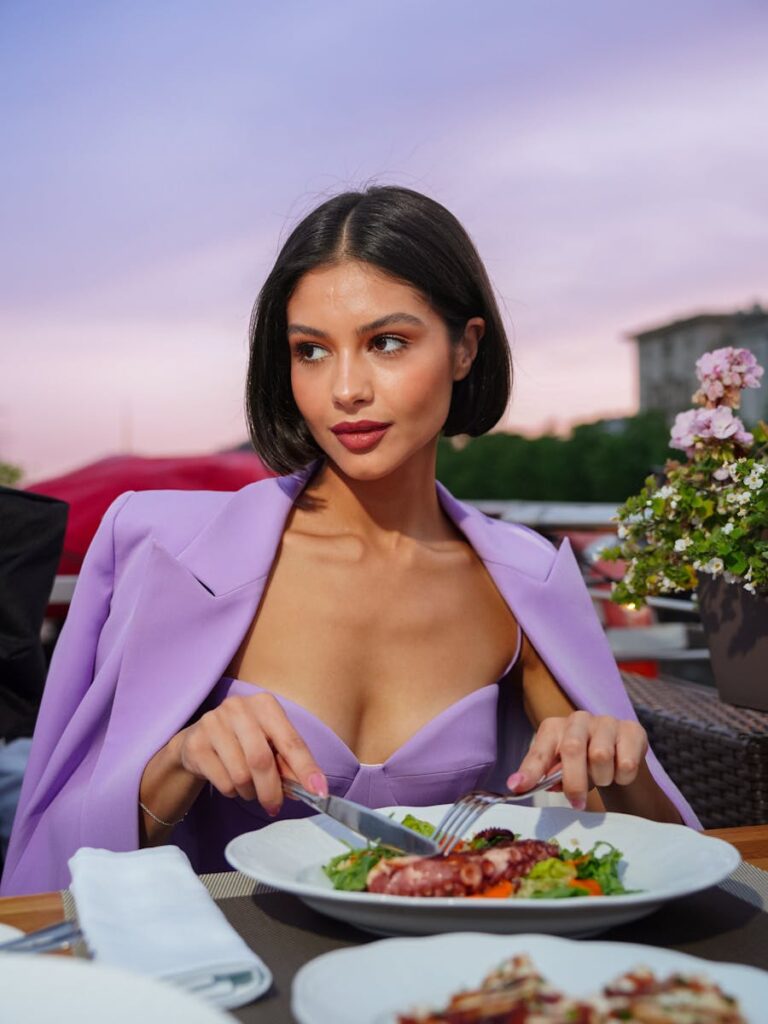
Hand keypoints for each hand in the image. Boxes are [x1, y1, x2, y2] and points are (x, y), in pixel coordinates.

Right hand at [177, 692, 326, 815]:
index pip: (290, 740)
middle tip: (274, 807)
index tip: (319, 791)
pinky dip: (232, 791)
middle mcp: (238, 707)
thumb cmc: (243, 742)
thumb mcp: (269, 745)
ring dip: (250, 792)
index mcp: (265, 704)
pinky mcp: (196, 743)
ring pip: (240, 774)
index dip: (306, 768)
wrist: (197, 740)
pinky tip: (230, 782)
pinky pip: (222, 781)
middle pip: (261, 760)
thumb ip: (289, 763)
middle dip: (271, 790)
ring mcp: (213, 723)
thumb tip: (311, 788)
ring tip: (249, 788)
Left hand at [506, 711, 648, 810]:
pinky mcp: (632, 729)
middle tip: (577, 803)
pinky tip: (619, 772)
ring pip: (601, 757)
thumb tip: (519, 785)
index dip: (530, 770)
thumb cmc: (583, 764)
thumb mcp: (561, 770)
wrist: (620, 755)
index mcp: (554, 728)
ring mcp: (606, 721)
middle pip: (572, 749)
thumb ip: (544, 776)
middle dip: (574, 782)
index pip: (539, 751)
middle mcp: (578, 719)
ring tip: (601, 778)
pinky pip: (626, 762)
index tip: (517, 787)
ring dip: (601, 778)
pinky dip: (622, 777)